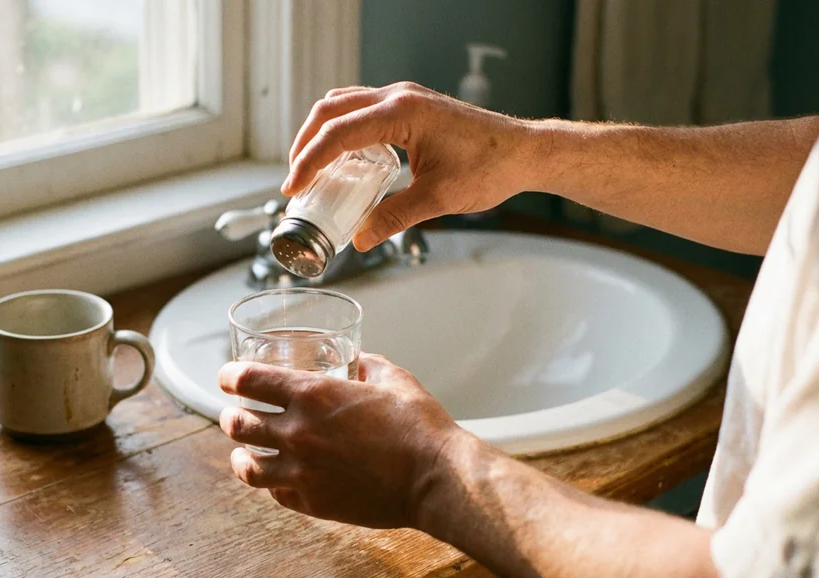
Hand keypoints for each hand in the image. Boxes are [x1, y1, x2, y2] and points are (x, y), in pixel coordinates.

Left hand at [217, 353, 463, 528]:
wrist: (435, 478)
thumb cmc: (419, 427)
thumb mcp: (392, 379)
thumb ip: (367, 365)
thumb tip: (358, 361)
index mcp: (312, 395)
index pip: (248, 380)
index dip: (230, 375)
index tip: (228, 376)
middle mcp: (298, 433)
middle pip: (237, 424)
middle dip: (230, 415)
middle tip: (234, 413)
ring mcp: (302, 472)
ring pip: (246, 466)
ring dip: (240, 454)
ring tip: (243, 451)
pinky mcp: (313, 503)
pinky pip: (274, 493)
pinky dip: (271, 483)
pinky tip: (277, 476)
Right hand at [282, 82, 538, 249]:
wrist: (524, 151)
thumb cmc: (490, 167)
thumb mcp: (438, 199)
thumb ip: (395, 217)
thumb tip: (361, 239)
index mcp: (402, 114)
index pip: (339, 133)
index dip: (309, 161)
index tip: (294, 186)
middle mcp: (399, 97)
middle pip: (331, 110)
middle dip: (306, 143)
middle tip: (295, 179)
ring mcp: (405, 97)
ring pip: (344, 103)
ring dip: (321, 132)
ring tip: (311, 167)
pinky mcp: (410, 106)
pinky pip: (363, 108)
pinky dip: (343, 129)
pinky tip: (344, 158)